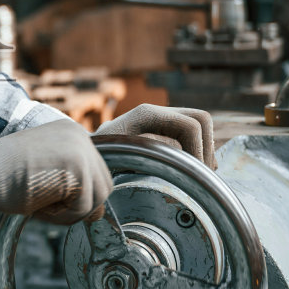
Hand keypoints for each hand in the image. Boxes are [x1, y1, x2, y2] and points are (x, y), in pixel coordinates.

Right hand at [0, 119, 112, 225]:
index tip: (48, 197)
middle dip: (78, 204)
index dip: (75, 194)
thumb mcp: (45, 177)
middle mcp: (80, 136)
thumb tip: (98, 214)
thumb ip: (74, 187)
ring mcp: (82, 151)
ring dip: (70, 212)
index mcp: (71, 132)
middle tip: (46, 206)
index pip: (94, 172)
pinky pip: (83, 209)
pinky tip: (38, 206)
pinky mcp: (79, 170)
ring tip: (41, 205)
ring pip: (97, 198)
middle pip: (103, 184)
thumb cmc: (3, 176)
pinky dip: (61, 217)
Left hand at [95, 104, 215, 168]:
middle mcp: (156, 112)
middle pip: (201, 119)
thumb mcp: (115, 160)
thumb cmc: (94, 160)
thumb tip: (176, 166)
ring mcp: (161, 119)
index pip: (190, 125)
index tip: (193, 177)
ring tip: (196, 176)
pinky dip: (198, 153)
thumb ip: (142, 159)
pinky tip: (190, 172)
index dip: (198, 151)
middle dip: (206, 148)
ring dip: (205, 151)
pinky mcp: (163, 130)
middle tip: (200, 176)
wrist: (82, 154)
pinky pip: (193, 135)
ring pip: (201, 127)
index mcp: (145, 115)